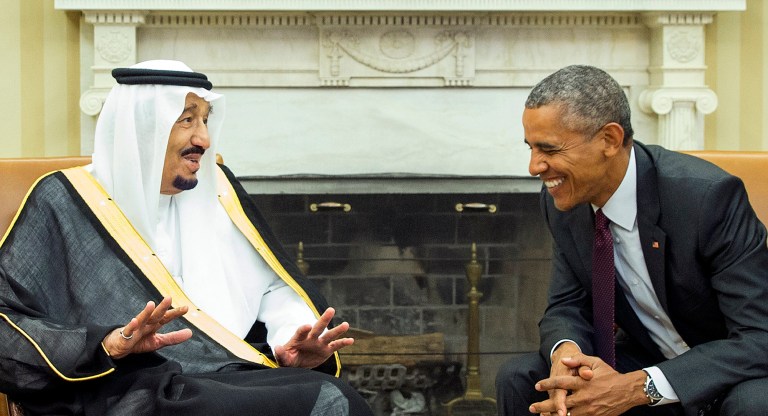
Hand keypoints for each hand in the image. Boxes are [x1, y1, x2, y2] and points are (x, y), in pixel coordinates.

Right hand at [102, 296, 191, 358]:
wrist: (117, 347)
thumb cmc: (138, 342)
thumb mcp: (157, 342)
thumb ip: (173, 338)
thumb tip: (190, 333)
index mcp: (153, 325)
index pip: (166, 317)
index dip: (175, 313)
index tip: (186, 308)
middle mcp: (145, 324)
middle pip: (155, 315)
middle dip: (162, 307)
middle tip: (169, 297)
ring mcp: (135, 329)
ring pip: (141, 319)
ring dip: (146, 312)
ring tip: (151, 304)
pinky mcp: (125, 335)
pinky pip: (128, 330)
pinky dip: (131, 326)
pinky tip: (135, 321)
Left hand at [273, 307, 352, 368]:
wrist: (296, 365)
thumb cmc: (288, 359)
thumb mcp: (283, 359)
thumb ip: (281, 354)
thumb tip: (277, 347)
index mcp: (298, 339)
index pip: (301, 332)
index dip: (304, 329)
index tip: (308, 326)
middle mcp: (311, 338)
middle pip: (318, 328)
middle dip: (324, 319)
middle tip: (331, 310)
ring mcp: (319, 343)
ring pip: (330, 335)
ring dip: (338, 330)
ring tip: (346, 324)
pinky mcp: (326, 350)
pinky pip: (336, 346)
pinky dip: (343, 343)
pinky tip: (351, 340)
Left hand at [529, 353, 647, 415]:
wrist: (628, 391)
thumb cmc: (610, 375)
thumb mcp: (595, 362)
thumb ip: (578, 360)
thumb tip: (563, 360)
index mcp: (583, 382)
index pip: (561, 383)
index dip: (548, 384)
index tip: (537, 386)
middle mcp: (584, 397)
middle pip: (560, 402)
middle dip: (544, 405)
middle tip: (532, 407)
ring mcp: (589, 409)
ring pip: (567, 414)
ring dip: (553, 415)